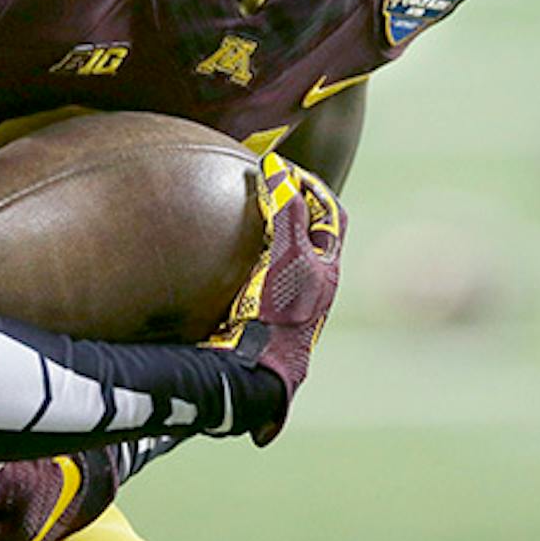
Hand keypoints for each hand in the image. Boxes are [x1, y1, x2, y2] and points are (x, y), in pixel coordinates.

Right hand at [200, 150, 344, 442]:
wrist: (253, 370)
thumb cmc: (278, 314)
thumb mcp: (286, 256)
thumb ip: (285, 213)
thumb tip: (278, 170)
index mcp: (326, 268)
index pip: (332, 215)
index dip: (314, 188)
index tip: (284, 171)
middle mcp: (310, 283)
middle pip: (306, 233)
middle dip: (287, 206)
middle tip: (259, 185)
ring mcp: (284, 298)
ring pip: (279, 254)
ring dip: (262, 230)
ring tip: (234, 210)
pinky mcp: (257, 311)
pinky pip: (250, 272)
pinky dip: (237, 255)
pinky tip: (208, 249)